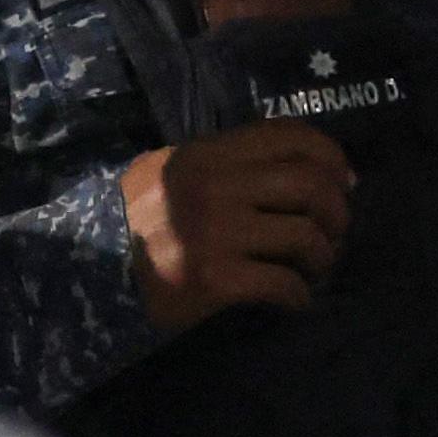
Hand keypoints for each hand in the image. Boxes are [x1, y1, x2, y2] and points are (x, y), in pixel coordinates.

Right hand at [123, 123, 354, 333]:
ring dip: (322, 258)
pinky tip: (293, 301)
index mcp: (208, 153)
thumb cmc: (141, 225)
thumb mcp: (176, 174)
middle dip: (337, 214)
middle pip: (310, 185)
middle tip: (334, 236)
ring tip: (313, 271)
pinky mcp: (215, 278)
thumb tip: (312, 173)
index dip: (331, 156)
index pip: (290, 135)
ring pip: (305, 236)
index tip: (345, 183)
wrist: (92, 275)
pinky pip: (284, 284)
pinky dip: (299, 296)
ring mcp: (215, 232)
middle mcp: (215, 185)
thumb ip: (229, 164)